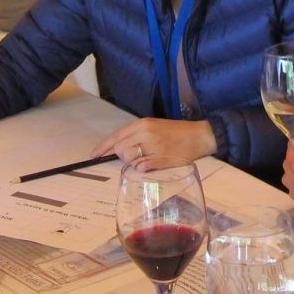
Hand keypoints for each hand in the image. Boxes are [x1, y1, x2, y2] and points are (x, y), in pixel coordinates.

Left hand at [90, 118, 216, 162]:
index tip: (93, 155)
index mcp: (143, 124)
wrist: (200, 135)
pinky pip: (142, 168)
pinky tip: (153, 164)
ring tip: (149, 159)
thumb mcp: (155, 128)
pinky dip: (143, 169)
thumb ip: (138, 136)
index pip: (116, 136)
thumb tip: (122, 150)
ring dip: (135, 163)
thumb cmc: (178, 133)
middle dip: (123, 156)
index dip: (103, 147)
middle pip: (120, 149)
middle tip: (137, 157)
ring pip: (130, 160)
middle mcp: (145, 133)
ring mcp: (153, 146)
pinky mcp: (161, 158)